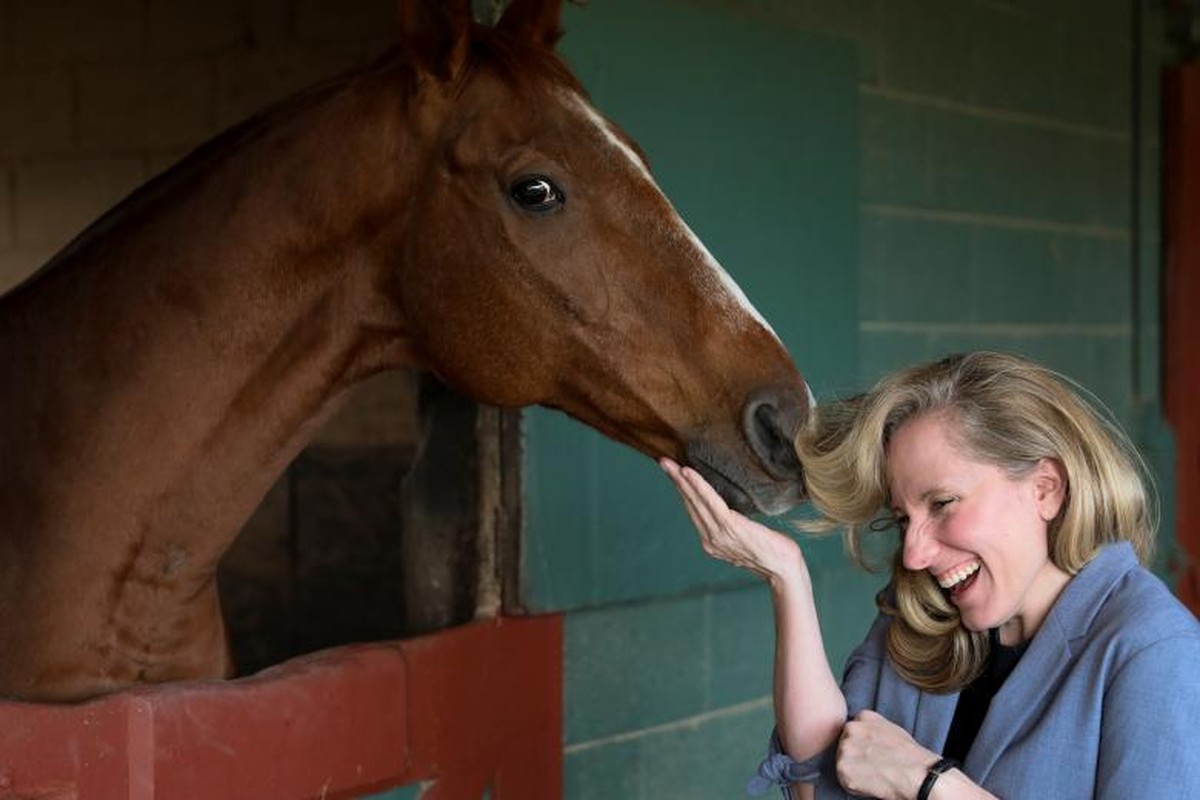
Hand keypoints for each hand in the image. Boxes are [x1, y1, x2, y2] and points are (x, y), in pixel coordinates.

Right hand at [659, 458, 803, 583]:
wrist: (784, 570)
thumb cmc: (773, 552)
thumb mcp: (747, 539)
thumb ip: (734, 529)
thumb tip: (733, 513)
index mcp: (713, 542)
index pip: (695, 511)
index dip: (684, 491)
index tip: (675, 474)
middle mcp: (710, 539)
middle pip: (690, 504)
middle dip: (675, 482)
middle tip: (663, 462)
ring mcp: (718, 534)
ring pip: (696, 501)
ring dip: (681, 481)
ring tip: (670, 464)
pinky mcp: (729, 526)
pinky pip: (709, 501)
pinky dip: (697, 485)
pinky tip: (688, 473)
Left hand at [836, 710, 935, 799]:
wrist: (918, 774)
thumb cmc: (910, 756)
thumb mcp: (892, 729)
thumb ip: (872, 727)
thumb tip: (863, 736)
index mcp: (863, 717)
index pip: (852, 730)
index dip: (861, 744)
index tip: (872, 752)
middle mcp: (851, 729)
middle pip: (845, 744)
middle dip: (855, 756)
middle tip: (873, 766)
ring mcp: (845, 749)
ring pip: (843, 762)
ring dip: (854, 771)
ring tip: (874, 774)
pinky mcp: (843, 769)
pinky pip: (844, 780)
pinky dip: (855, 785)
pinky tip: (871, 783)